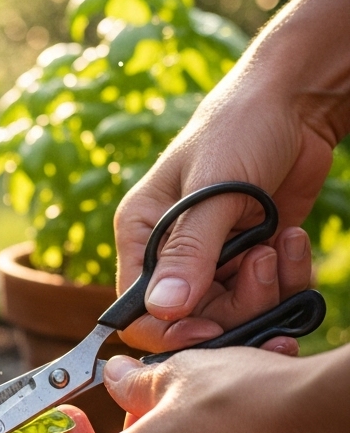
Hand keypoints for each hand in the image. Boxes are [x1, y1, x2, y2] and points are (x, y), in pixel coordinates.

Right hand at [112, 0, 349, 353]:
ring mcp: (213, 257)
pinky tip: (291, 239)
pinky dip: (287, 276)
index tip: (210, 330)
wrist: (295, 101)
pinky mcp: (250, 257)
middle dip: (233, 306)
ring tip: (276, 243)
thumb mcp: (213, 191)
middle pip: (191, 318)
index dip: (169, 330)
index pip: (136, 309)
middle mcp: (170, 252)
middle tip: (259, 265)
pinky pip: (267, 294)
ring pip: (233, 311)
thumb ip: (189, 253)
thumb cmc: (240, 129)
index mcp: (140, 233)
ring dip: (264, 289)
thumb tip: (163, 311)